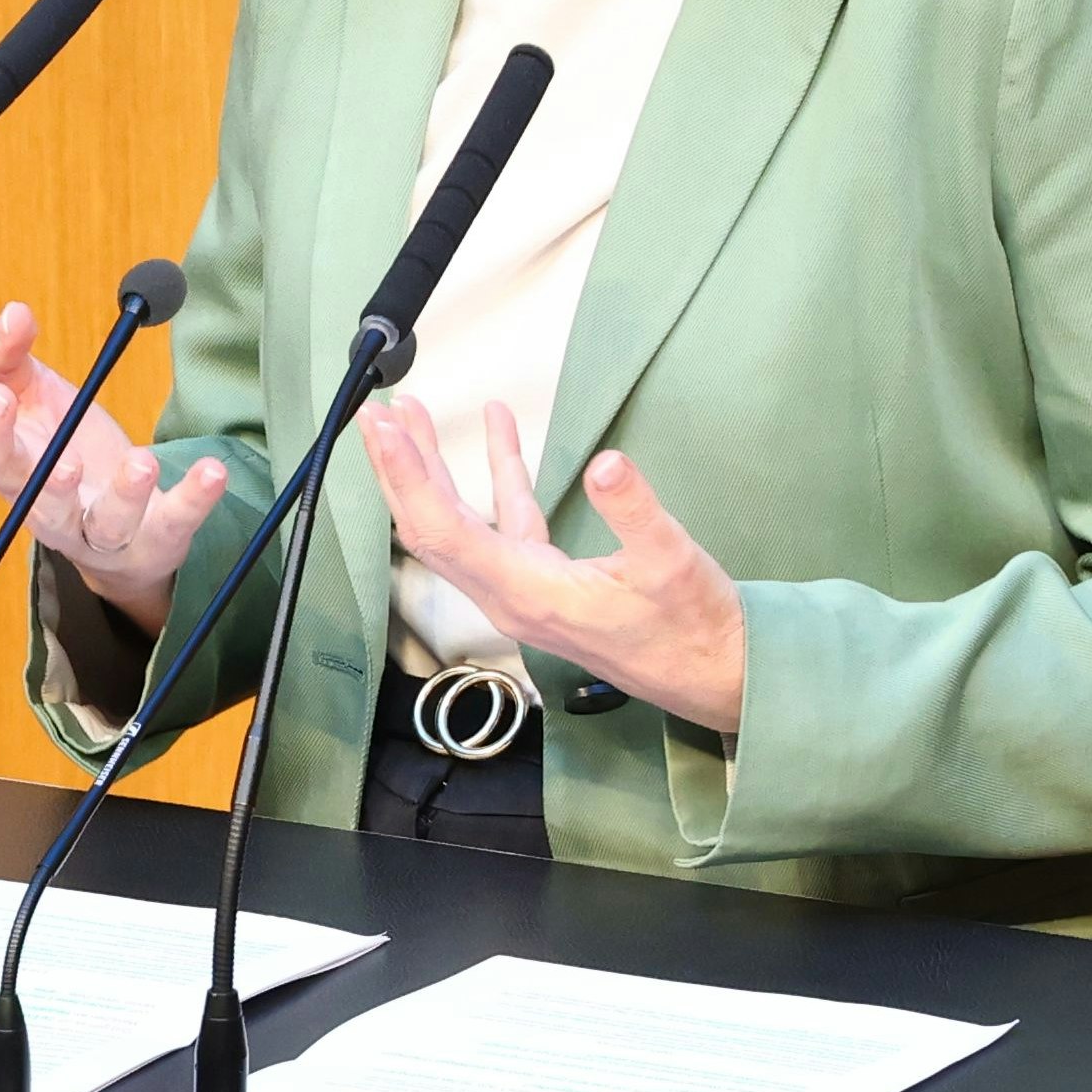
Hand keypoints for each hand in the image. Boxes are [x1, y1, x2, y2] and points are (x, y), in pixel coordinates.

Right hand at [0, 299, 233, 623]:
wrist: (115, 525)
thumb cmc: (64, 446)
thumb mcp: (31, 396)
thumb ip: (8, 355)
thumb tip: (13, 312)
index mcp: (15, 470)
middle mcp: (52, 511)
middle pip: (41, 507)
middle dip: (51, 487)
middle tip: (65, 460)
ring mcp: (103, 533)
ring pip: (106, 525)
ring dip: (123, 496)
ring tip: (141, 461)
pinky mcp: (155, 540)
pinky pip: (173, 523)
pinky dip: (193, 499)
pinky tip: (212, 470)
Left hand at [363, 403, 751, 735]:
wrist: (717, 676)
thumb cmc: (694, 630)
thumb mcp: (672, 564)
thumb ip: (634, 512)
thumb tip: (605, 464)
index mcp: (527, 594)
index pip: (443, 530)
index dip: (407, 478)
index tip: (384, 431)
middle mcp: (509, 595)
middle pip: (431, 528)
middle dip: (398, 471)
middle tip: (374, 416)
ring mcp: (524, 588)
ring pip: (462, 523)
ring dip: (434, 469)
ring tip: (412, 416)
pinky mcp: (546, 578)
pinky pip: (507, 520)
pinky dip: (499, 472)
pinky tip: (500, 428)